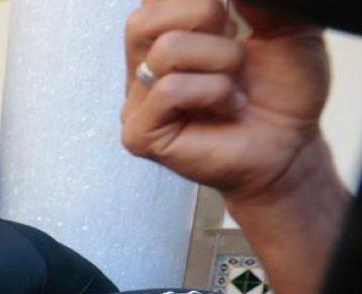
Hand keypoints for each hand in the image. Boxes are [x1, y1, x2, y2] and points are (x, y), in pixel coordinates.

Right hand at [121, 0, 329, 202]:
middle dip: (206, 18)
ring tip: (236, 84)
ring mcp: (137, 100)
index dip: (198, 4)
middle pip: (147, 15)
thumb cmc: (282, 91)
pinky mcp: (139, 133)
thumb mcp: (282, 25)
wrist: (291, 144)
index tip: (231, 22)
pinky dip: (211, 92)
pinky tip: (227, 106)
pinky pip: (169, 91)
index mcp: (165, 33)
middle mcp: (143, 64)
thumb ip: (252, 2)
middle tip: (234, 50)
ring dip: (221, 61)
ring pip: (167, 49)